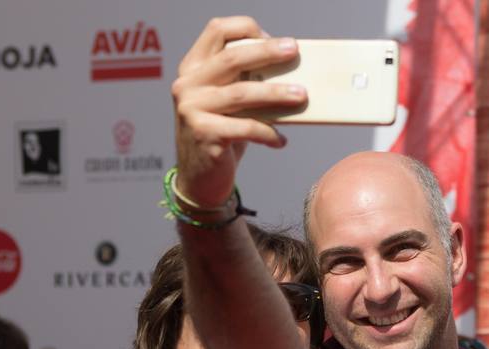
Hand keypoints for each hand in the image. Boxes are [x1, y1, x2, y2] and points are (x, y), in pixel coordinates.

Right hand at [172, 17, 304, 207]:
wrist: (199, 179)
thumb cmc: (221, 135)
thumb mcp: (228, 103)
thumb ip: (244, 81)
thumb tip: (288, 67)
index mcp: (193, 68)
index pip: (217, 31)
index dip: (246, 29)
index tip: (274, 38)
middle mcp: (187, 84)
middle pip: (231, 57)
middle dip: (266, 52)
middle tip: (293, 51)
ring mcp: (192, 109)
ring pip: (241, 94)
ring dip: (275, 93)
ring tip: (301, 96)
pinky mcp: (203, 134)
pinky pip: (245, 128)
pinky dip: (268, 133)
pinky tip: (281, 140)